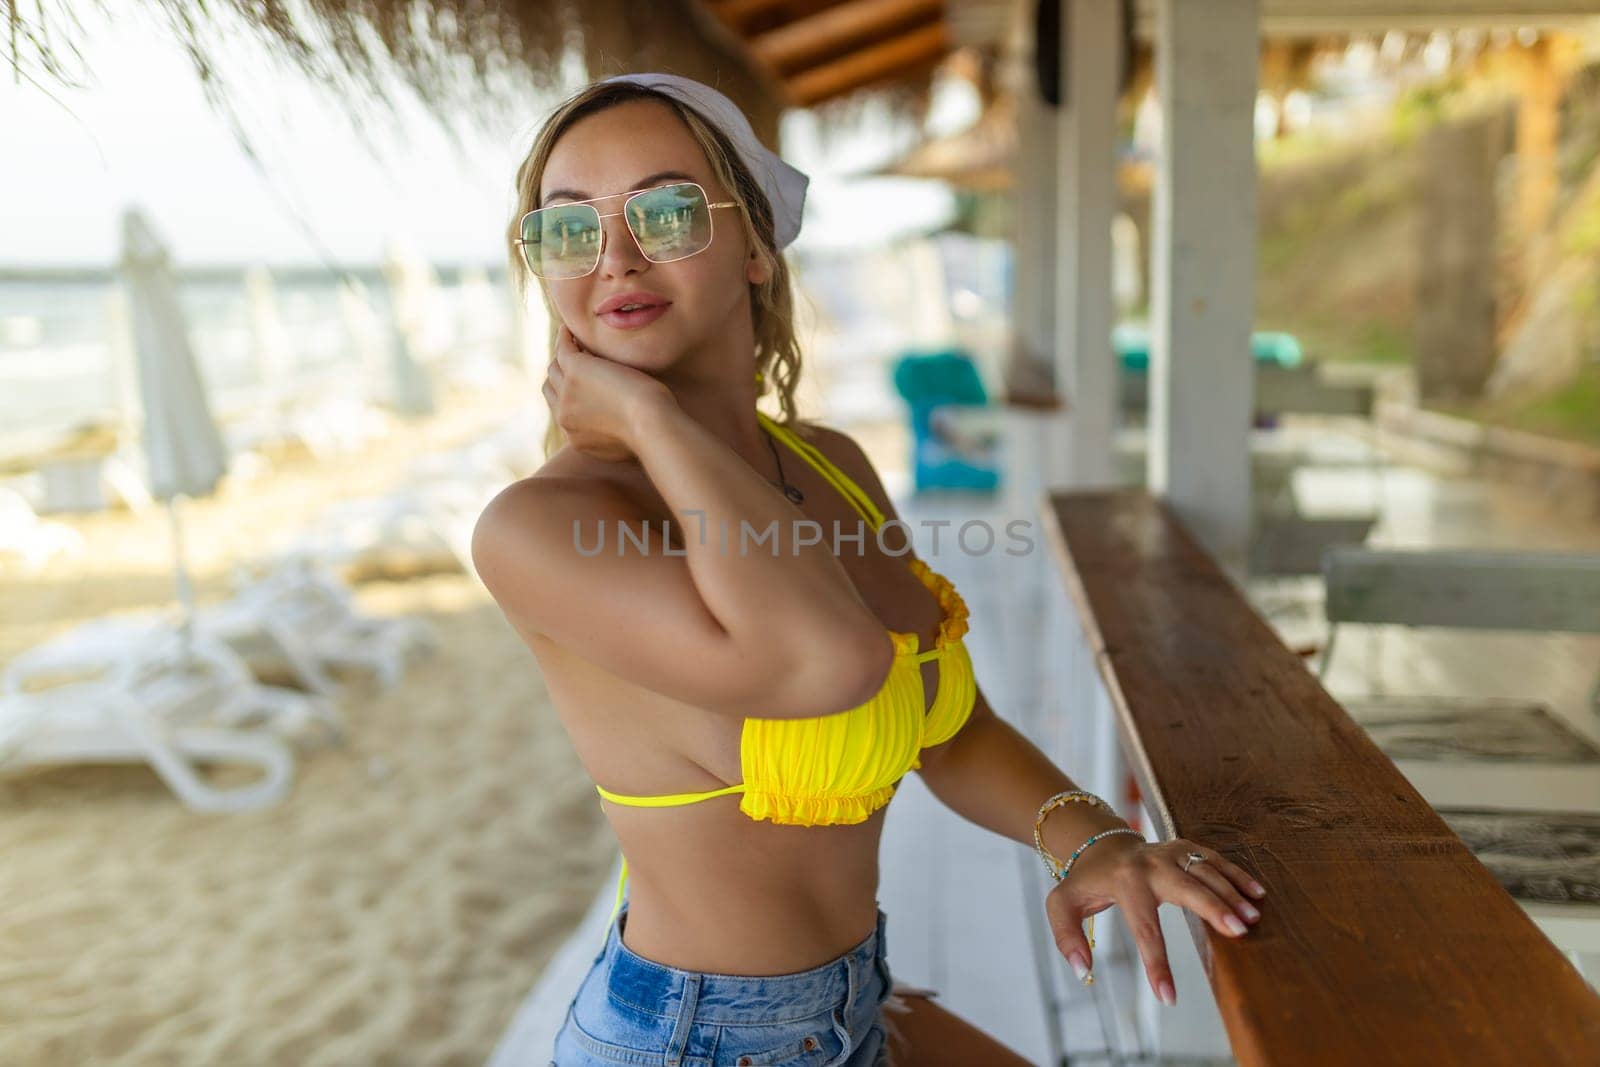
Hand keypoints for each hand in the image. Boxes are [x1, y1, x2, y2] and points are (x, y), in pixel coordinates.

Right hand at [542, 323, 672, 462]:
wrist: (649, 423)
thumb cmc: (649, 434)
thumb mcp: (623, 446)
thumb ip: (610, 437)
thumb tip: (614, 429)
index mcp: (574, 437)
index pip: (562, 411)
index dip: (568, 395)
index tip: (581, 382)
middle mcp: (564, 416)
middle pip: (552, 388)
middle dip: (559, 374)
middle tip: (573, 359)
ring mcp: (567, 392)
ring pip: (555, 368)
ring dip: (561, 353)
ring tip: (572, 340)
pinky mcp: (575, 369)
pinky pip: (563, 349)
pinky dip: (565, 338)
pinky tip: (570, 329)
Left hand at [1044, 836, 1266, 1005]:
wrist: (1100, 844)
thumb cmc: (1085, 882)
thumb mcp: (1061, 906)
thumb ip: (1067, 938)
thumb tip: (1083, 971)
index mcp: (1124, 883)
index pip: (1145, 930)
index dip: (1158, 966)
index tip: (1169, 998)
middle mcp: (1151, 865)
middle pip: (1187, 889)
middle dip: (1213, 909)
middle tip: (1239, 932)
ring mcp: (1170, 852)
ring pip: (1205, 872)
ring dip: (1231, 894)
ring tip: (1253, 918)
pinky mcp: (1185, 846)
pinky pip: (1214, 858)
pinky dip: (1236, 874)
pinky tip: (1257, 893)